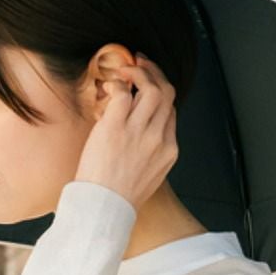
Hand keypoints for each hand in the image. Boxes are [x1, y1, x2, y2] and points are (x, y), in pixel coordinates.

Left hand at [73, 53, 177, 211]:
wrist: (104, 210)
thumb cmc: (118, 197)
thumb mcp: (147, 177)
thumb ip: (149, 154)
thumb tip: (139, 137)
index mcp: (168, 151)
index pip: (171, 112)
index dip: (161, 93)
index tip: (149, 86)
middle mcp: (158, 138)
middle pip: (166, 94)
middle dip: (155, 73)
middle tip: (141, 64)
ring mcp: (138, 132)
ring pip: (151, 88)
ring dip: (138, 71)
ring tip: (125, 68)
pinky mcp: (115, 128)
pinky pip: (122, 95)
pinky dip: (117, 84)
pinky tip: (110, 85)